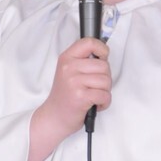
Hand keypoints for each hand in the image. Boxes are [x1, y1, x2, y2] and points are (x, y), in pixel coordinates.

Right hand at [25, 38, 111, 160]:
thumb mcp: (68, 72)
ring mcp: (74, 82)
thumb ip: (83, 61)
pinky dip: (104, 102)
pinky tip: (96, 104)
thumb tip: (103, 55)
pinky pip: (105, 95)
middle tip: (96, 87)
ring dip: (105, 91)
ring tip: (94, 96)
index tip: (103, 58)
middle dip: (105, 78)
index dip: (102, 49)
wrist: (54, 117)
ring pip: (106, 80)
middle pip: (103, 65)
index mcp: (66, 58)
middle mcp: (69, 67)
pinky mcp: (80, 96)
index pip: (89, 42)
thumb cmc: (65, 96)